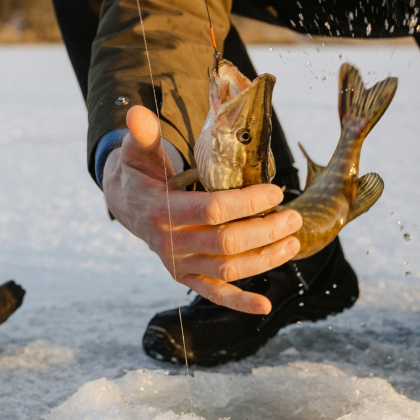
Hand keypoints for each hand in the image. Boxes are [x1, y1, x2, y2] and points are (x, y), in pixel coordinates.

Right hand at [103, 105, 301, 313]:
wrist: (125, 203)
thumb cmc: (140, 172)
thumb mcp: (138, 151)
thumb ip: (142, 134)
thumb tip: (135, 112)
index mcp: (162, 211)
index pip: (213, 210)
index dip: (247, 203)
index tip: (274, 192)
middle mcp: (171, 243)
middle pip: (227, 242)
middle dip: (266, 231)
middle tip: (294, 216)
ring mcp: (179, 264)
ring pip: (228, 269)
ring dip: (265, 259)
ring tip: (293, 242)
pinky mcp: (186, 277)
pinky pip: (215, 293)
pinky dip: (240, 303)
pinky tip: (265, 307)